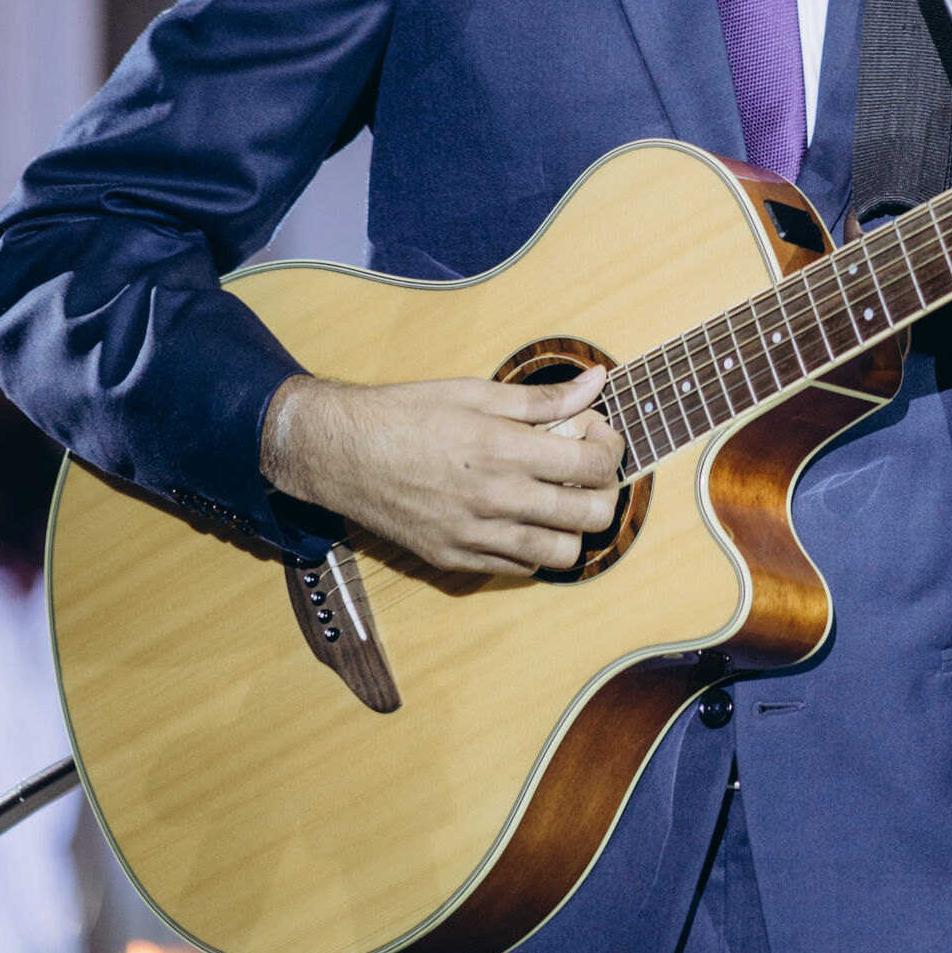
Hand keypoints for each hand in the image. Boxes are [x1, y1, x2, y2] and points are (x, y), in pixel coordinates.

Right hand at [260, 364, 621, 574]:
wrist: (342, 453)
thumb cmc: (406, 414)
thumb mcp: (475, 392)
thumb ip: (543, 398)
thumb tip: (596, 383)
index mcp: (503, 450)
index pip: (593, 466)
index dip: (610, 449)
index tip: (597, 436)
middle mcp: (494, 499)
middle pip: (590, 516)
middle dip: (603, 491)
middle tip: (588, 472)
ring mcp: (474, 536)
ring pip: (561, 554)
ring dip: (572, 528)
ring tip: (558, 500)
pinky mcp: (454, 560)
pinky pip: (519, 569)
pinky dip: (534, 547)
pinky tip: (522, 518)